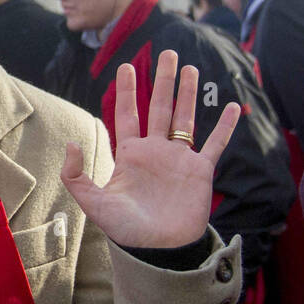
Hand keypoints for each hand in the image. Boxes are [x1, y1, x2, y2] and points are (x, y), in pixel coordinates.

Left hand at [61, 51, 240, 248]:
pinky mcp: (200, 171)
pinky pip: (215, 144)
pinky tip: (232, 105)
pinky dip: (225, 126)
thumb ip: (76, 175)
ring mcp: (179, 159)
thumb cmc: (126, 230)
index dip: (126, 91)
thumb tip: (71, 143)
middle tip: (167, 53)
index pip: (127, 114)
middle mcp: (155, 151)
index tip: (126, 66)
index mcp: (131, 154)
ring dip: (188, 93)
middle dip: (163, 80)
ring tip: (191, 68)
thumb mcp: (93, 203)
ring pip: (185, 118)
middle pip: (159, 107)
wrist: (159, 250)